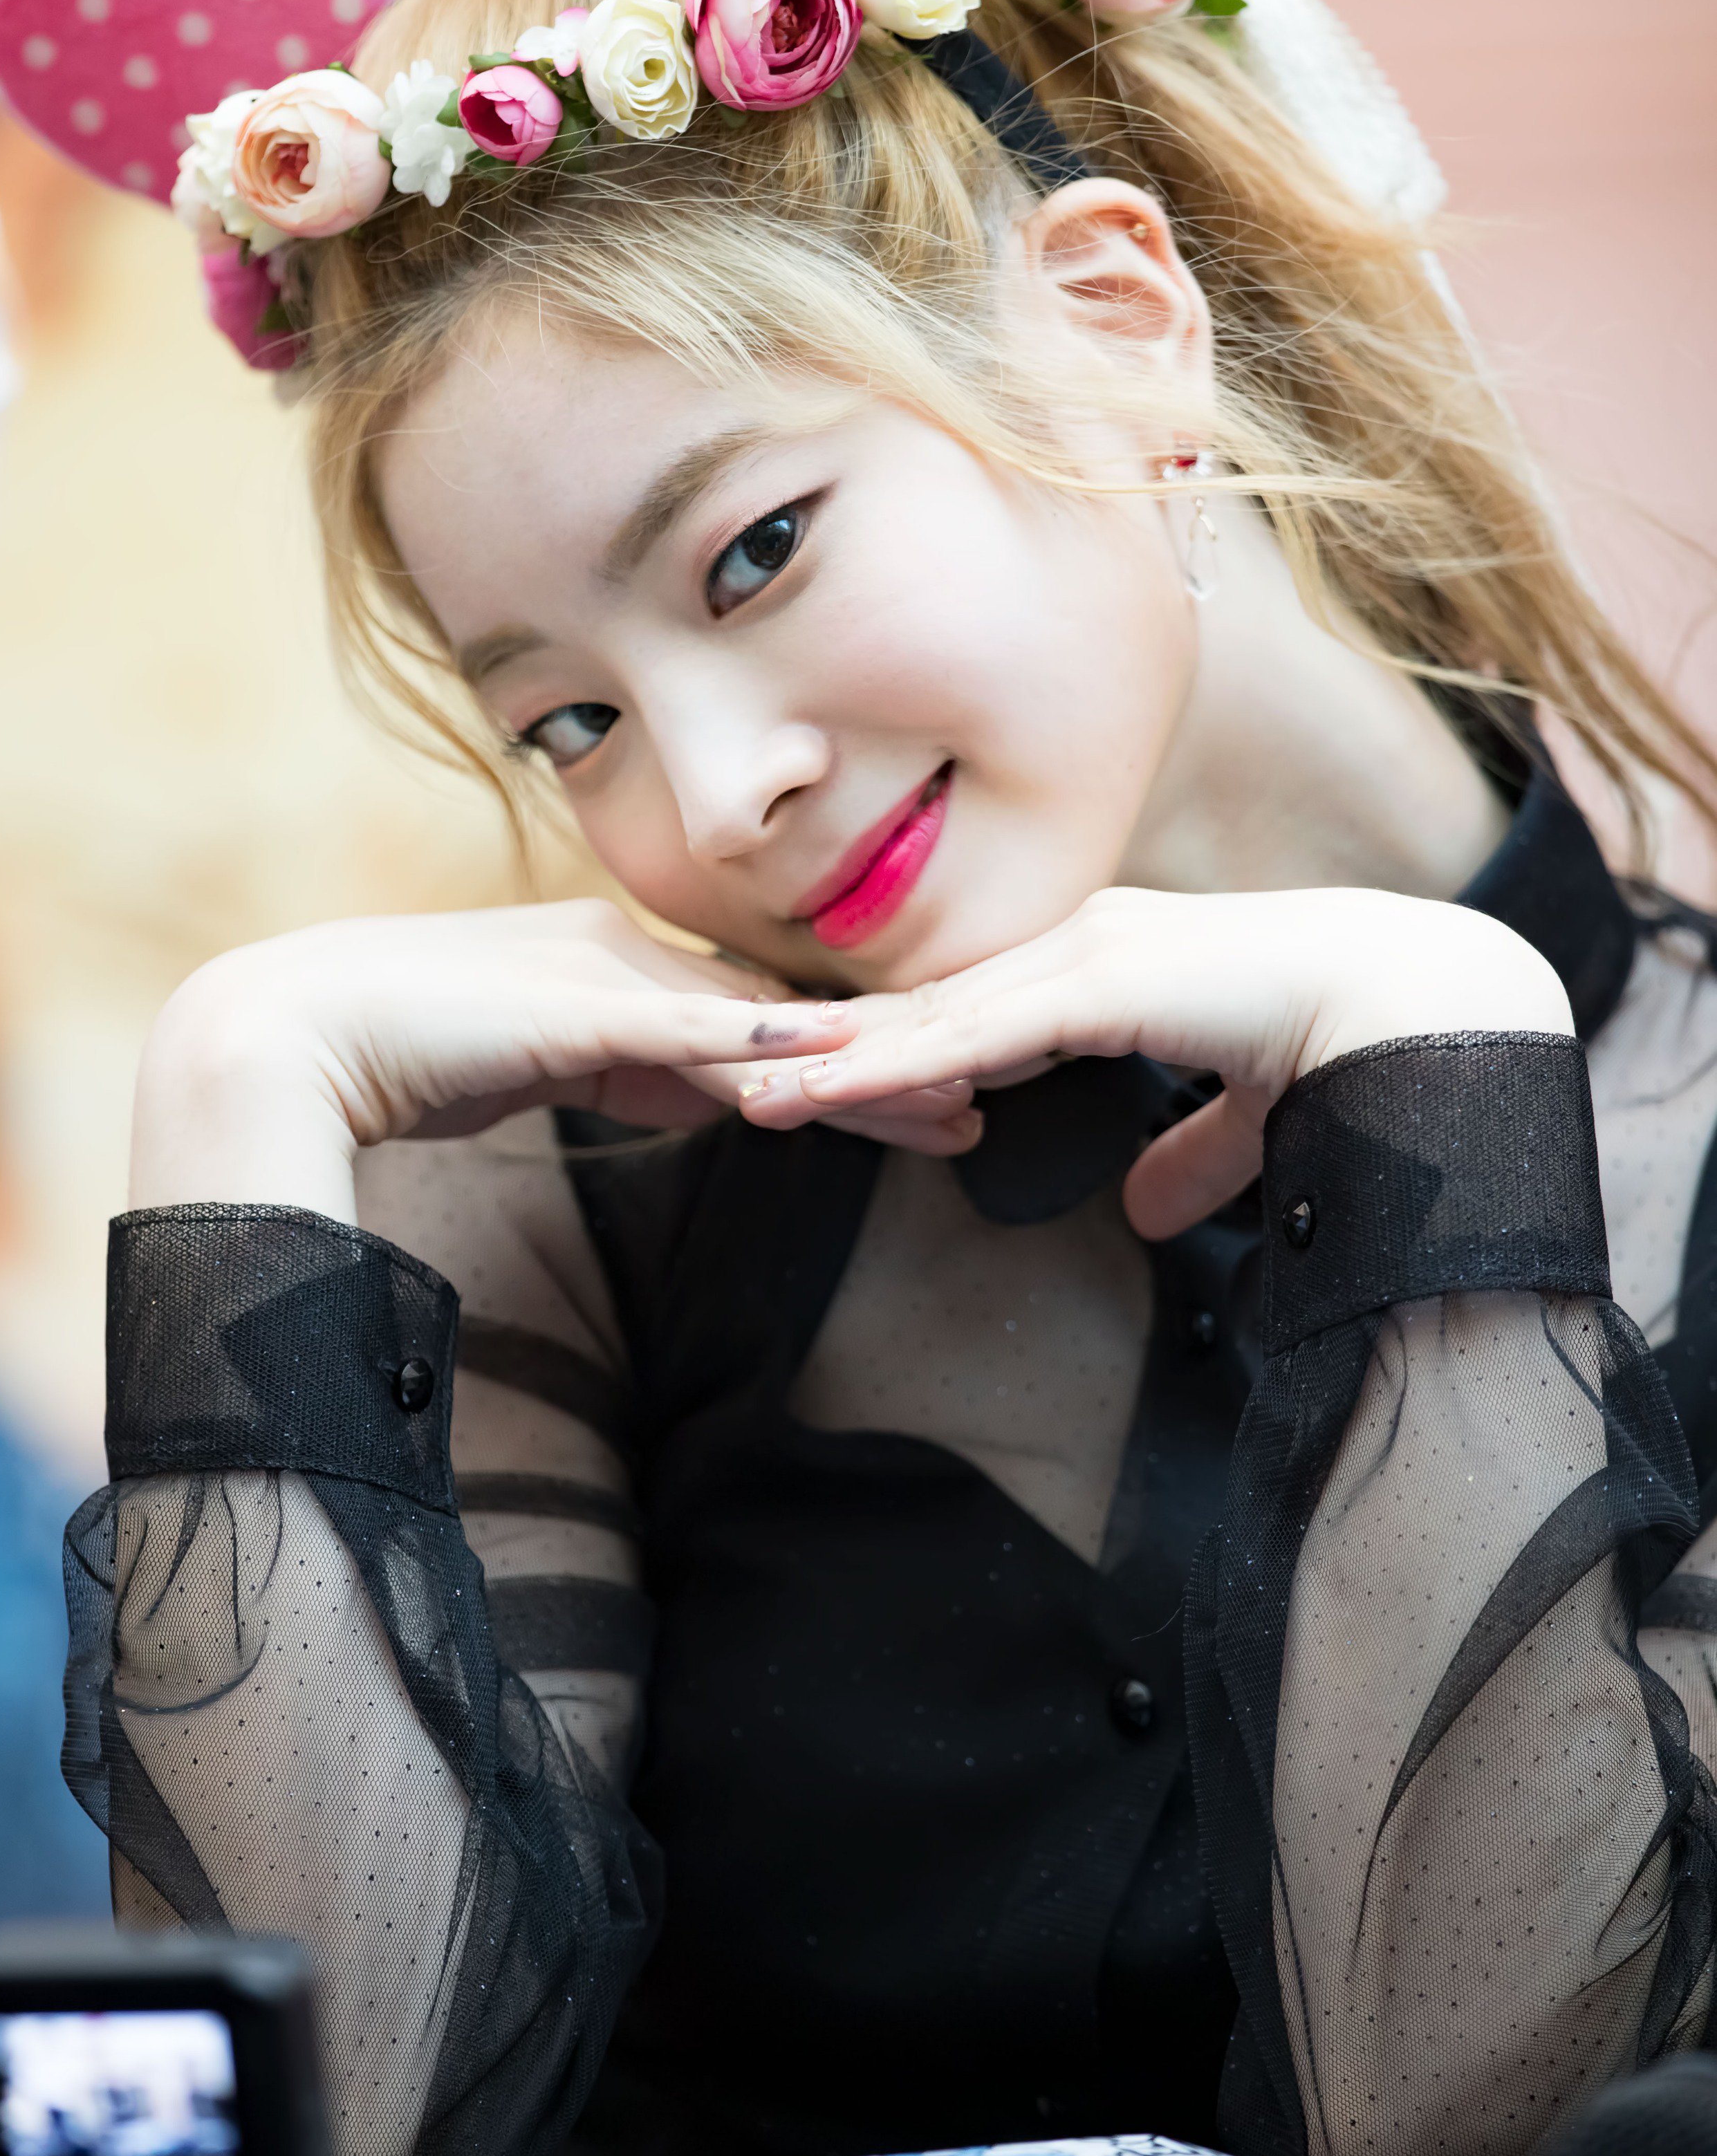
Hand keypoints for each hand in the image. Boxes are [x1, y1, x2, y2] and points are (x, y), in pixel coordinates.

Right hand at [130, 900, 978, 1220]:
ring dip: (864, 1072)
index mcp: (618, 964)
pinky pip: (687, 1041)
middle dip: (895, 1059)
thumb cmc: (395, 1056)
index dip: (854, 1051)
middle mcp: (624, 953)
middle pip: (787, 1016)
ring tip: (961, 1107)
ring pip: (761, 1030)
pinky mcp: (568, 1010)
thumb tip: (704, 1094)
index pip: (762, 1015)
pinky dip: (762, 1061)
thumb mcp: (539, 1068)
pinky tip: (830, 1080)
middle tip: (996, 1095)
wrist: (284, 1036)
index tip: (939, 1081)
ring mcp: (600, 975)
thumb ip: (622, 1070)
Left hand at [733, 887, 1572, 1238]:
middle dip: (832, 1046)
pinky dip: (890, 1066)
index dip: (892, 1044)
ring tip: (744, 1092)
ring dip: (834, 1059)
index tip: (820, 1075)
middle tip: (739, 1078)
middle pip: (927, 1006)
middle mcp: (1081, 947)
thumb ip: (1188, 1152)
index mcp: (1108, 966)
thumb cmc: (1343, 1048)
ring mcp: (1085, 957)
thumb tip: (1148, 1208)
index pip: (973, 1010)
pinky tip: (825, 1091)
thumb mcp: (1239, 1115)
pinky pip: (970, 1038)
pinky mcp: (1099, 985)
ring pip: (929, 1018)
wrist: (1416, 1007)